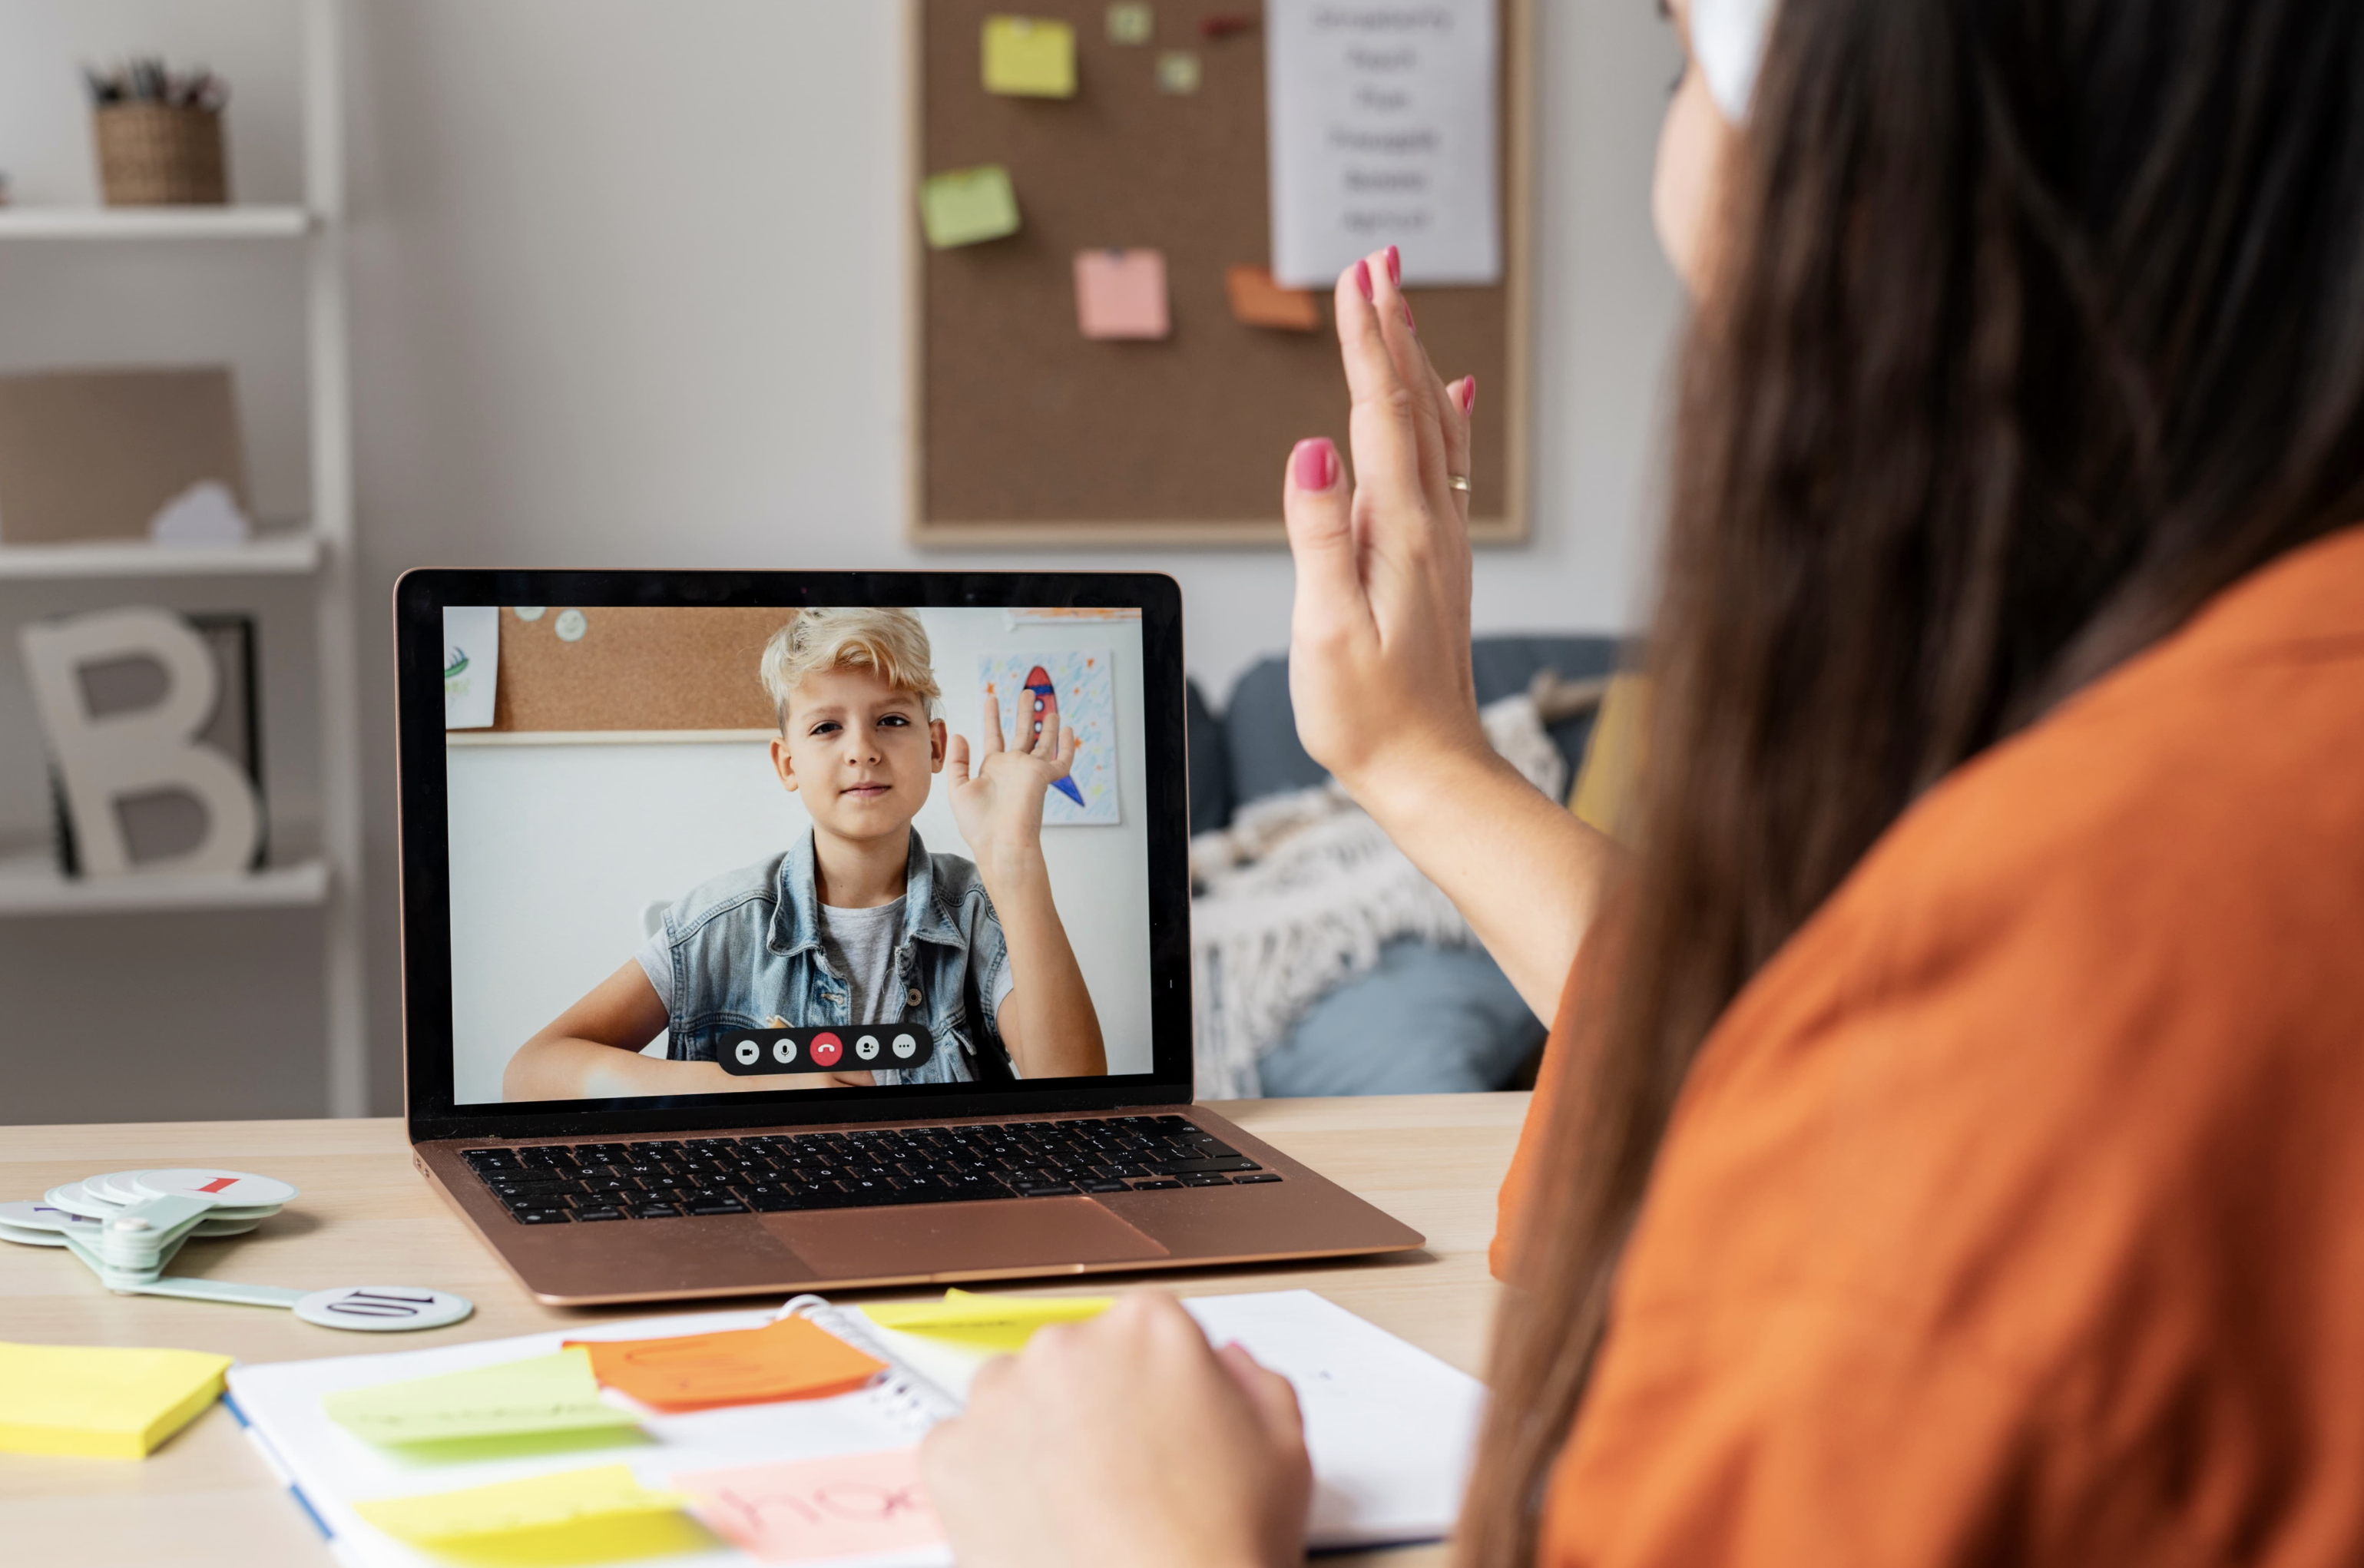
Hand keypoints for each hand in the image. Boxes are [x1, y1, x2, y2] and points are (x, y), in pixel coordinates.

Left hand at [920, 1293, 1311, 1567]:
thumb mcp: (1283, 1451)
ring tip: (1077, 1502)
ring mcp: (1002, 1398)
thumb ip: (1253, 1383)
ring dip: (1034, 1435)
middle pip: (1072, 1357)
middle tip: (1122, 1473)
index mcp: (1149, 1328)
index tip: (1156, 1420)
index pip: (1142, 1328)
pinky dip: (986, 1479)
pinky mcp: (951, 1455)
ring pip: (1011, 1398)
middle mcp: (1068, 1346)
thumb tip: (1225, 1364)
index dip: (1154, 1382)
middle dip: (1091, 1404)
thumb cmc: (1218, 1551)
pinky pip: (961, 1450)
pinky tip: (1033, 1518)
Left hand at [946, 691, 1078, 879]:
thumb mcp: (958, 789)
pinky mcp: (1043, 777)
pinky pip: (1060, 761)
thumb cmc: (978, 824)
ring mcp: (1029, 771)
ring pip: (1042, 742)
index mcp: (993, 769)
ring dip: (1046, 724)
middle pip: (1021, 733)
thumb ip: (958, 761)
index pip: (994, 736)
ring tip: (1047, 704)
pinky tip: (1068, 731)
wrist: (999, 843)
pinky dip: (1066, 747)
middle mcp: (1013, 768)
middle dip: (1023, 712)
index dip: (992, 717)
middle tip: (1026, 692)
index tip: (991, 698)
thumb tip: (960, 734)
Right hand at [1284, 244, 1486, 804]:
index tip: (1358, 277)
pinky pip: (1445, 464)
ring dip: (1415, 359)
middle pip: (1414, 403)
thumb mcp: (1328, 629)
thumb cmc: (1370, 716)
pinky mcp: (1439, 561)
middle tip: (1379, 259)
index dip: (1366, 340)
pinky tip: (1452, 391)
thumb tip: (1312, 446)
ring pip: (1433, 425)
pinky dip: (1445, 414)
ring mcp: (1441, 541)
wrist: (1431, 772)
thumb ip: (1320, 534)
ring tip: (1400, 305)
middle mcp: (1431, 525)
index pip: (1380, 413)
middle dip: (1393, 326)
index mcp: (1400, 533)